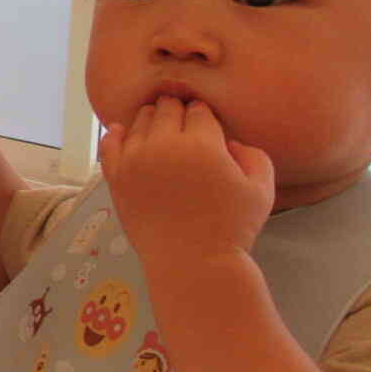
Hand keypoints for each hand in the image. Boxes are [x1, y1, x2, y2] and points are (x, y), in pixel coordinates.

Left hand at [99, 97, 272, 267]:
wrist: (193, 262)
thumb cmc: (232, 228)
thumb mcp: (261, 188)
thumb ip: (252, 154)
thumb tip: (227, 140)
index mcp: (202, 143)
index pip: (198, 109)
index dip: (203, 115)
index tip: (205, 123)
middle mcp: (164, 144)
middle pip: (167, 109)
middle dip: (177, 111)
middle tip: (182, 121)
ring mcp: (135, 159)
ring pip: (139, 121)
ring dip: (150, 119)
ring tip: (159, 129)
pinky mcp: (116, 176)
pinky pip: (109, 143)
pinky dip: (116, 134)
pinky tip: (122, 132)